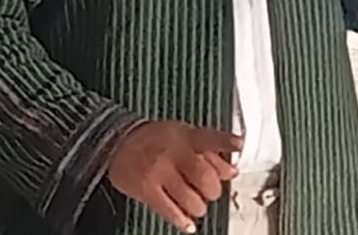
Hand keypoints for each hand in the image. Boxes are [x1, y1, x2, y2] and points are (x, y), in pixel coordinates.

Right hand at [107, 121, 240, 233]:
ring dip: (199, 206)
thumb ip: (210, 151)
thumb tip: (231, 170)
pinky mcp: (146, 190)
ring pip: (190, 198)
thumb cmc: (155, 139)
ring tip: (197, 203)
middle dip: (213, 189)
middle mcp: (172, 153)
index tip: (239, 144)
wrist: (118, 143)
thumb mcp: (183, 135)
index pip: (209, 138)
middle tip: (210, 190)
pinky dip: (183, 220)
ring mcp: (158, 172)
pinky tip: (188, 222)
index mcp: (184, 136)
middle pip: (204, 177)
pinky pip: (170, 211)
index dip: (226, 141)